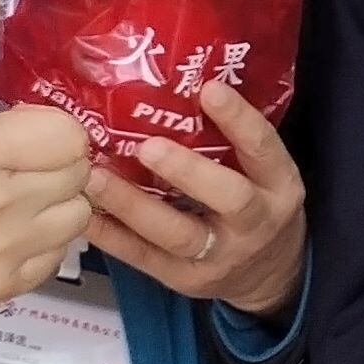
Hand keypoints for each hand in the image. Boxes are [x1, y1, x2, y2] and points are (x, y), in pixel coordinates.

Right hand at [0, 0, 96, 306]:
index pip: (69, 136)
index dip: (50, 128)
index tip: (18, 129)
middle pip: (77, 175)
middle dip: (55, 163)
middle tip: (16, 160)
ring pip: (77, 217)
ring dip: (56, 202)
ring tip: (14, 192)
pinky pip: (59, 256)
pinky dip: (42, 241)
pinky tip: (6, 227)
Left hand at [83, 81, 309, 316]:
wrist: (267, 275)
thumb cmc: (257, 204)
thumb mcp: (264, 174)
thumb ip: (231, 141)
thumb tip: (176, 85)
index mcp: (279, 186)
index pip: (264, 150)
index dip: (239, 120)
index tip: (208, 89)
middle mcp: (256, 223)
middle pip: (230, 198)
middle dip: (188, 171)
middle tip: (148, 145)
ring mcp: (220, 256)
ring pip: (178, 233)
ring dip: (133, 204)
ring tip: (94, 176)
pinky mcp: (184, 279)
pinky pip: (144, 258)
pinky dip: (111, 236)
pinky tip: (84, 213)